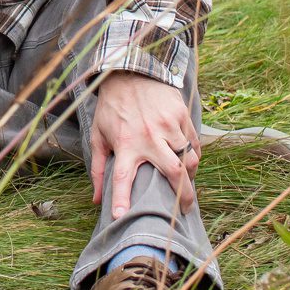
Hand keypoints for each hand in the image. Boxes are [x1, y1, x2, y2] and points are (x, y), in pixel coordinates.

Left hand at [89, 71, 198, 220]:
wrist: (128, 72)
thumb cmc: (112, 108)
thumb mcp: (98, 135)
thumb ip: (99, 169)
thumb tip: (96, 200)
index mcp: (126, 143)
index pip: (124, 178)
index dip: (122, 199)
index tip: (122, 217)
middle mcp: (150, 136)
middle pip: (174, 173)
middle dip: (183, 196)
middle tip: (183, 210)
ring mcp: (169, 125)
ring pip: (190, 158)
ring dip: (191, 176)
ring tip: (187, 186)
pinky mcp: (181, 114)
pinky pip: (194, 142)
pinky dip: (194, 155)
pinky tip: (189, 163)